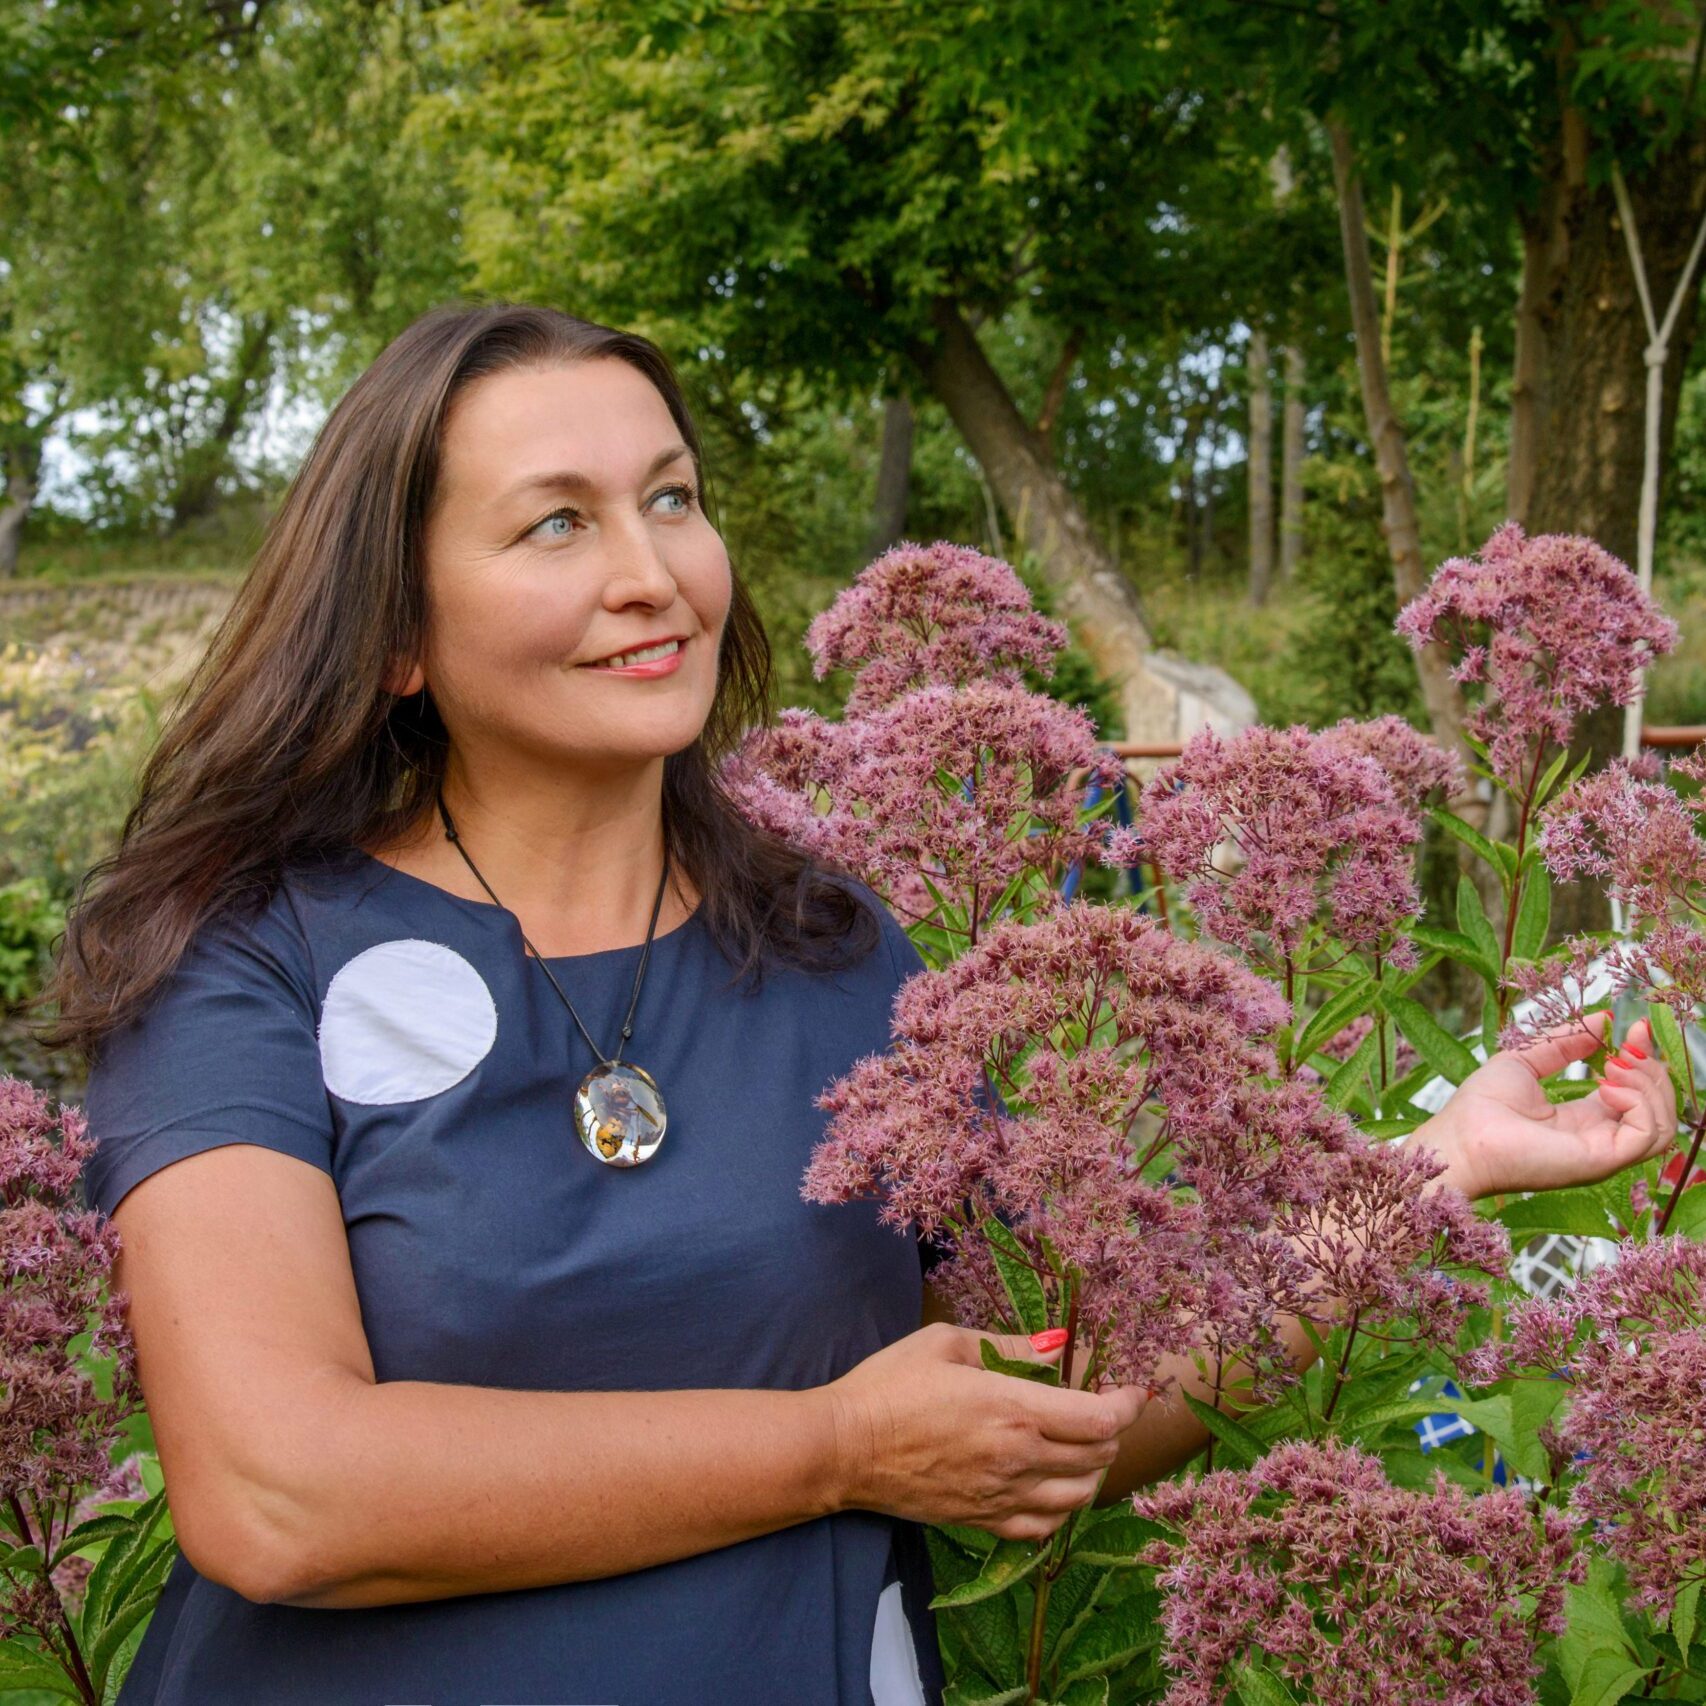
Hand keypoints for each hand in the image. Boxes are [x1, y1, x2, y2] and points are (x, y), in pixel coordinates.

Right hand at [822, 1322, 1144, 1540]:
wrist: (845, 1447)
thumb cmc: (891, 1384)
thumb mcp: (947, 1343)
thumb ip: (1010, 1346)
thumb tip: (1057, 1346)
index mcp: (1014, 1409)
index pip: (1100, 1418)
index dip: (1128, 1404)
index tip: (1132, 1389)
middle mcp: (1018, 1458)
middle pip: (1098, 1456)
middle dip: (1113, 1430)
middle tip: (1103, 1407)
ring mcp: (1002, 1496)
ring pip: (1079, 1496)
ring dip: (1094, 1470)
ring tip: (1083, 1445)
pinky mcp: (983, 1522)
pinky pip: (1044, 1527)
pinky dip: (1063, 1508)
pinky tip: (1054, 1486)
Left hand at [1412, 1011, 1676, 1200]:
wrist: (1459, 1139)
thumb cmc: (1480, 1107)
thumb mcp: (1526, 1060)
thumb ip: (1565, 1041)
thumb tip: (1603, 1018)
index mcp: (1584, 1120)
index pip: (1635, 1093)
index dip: (1642, 1058)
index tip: (1637, 1027)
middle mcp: (1600, 1139)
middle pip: (1659, 1110)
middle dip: (1651, 1069)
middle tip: (1627, 1045)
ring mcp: (1604, 1153)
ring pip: (1663, 1125)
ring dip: (1649, 1085)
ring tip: (1614, 1064)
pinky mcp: (1602, 1161)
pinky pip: (1649, 1134)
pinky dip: (1639, 1102)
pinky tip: (1607, 1086)